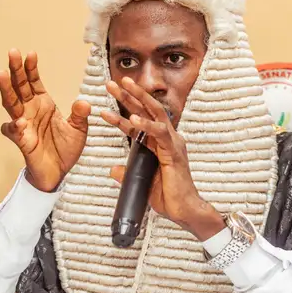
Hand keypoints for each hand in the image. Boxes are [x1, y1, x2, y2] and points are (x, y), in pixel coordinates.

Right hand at [0, 50, 90, 192]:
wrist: (59, 173)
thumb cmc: (65, 149)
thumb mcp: (79, 130)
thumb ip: (80, 115)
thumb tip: (83, 102)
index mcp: (43, 104)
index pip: (33, 81)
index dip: (31, 68)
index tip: (31, 53)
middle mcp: (30, 111)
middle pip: (19, 86)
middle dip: (16, 69)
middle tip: (12, 52)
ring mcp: (24, 124)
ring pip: (11, 103)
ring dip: (6, 89)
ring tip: (2, 73)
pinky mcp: (22, 141)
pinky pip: (13, 131)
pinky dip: (13, 126)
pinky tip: (17, 121)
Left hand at [100, 78, 224, 241]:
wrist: (184, 210)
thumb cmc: (168, 197)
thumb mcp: (141, 182)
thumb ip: (127, 173)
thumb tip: (113, 169)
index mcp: (160, 143)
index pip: (140, 122)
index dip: (123, 110)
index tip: (107, 102)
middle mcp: (167, 138)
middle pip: (146, 110)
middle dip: (129, 94)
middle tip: (113, 82)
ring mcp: (172, 143)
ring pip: (154, 113)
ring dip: (136, 98)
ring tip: (121, 87)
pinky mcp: (174, 152)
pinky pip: (159, 133)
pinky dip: (145, 125)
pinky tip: (132, 118)